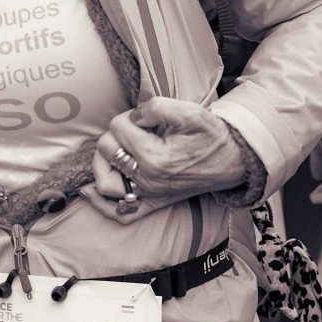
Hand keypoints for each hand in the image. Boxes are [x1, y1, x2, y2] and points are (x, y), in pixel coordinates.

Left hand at [87, 97, 247, 221]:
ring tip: (120, 148)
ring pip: (103, 179)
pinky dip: (101, 204)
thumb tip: (134, 115)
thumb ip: (156, 107)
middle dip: (119, 133)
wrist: (232, 160)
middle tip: (142, 131)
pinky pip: (120, 213)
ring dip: (103, 160)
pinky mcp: (153, 203)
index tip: (148, 119)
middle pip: (106, 148)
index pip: (117, 127)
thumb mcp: (189, 111)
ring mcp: (149, 195)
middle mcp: (149, 180)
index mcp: (155, 158)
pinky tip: (88, 191)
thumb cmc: (211, 136)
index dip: (130, 116)